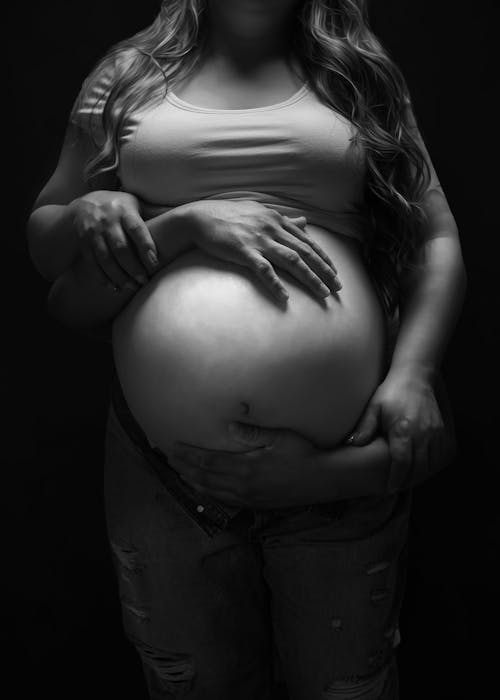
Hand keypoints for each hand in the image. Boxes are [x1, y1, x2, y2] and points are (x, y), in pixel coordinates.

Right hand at [69, 190, 159, 291]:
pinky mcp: (84, 243)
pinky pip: (93, 263)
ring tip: (131, 288)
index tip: (154, 264)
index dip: (146, 246)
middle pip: (120, 248)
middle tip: (144, 281)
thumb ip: (154, 213)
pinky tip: (114, 287)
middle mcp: (107, 220)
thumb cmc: (119, 207)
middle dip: (133, 267)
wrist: (84, 205)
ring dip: (119, 276)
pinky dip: (103, 277)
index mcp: (124, 210)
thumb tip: (185, 216)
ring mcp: (93, 232)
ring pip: (106, 258)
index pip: (136, 229)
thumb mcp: (135, 204)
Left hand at [166, 422, 323, 508]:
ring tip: (179, 474)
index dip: (189, 455)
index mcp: (247, 467)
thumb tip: (229, 426)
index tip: (174, 447)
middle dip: (185, 468)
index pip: (209, 461)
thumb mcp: (280, 438)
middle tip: (168, 460)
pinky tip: (203, 490)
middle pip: (205, 477)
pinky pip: (225, 500)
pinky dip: (209, 495)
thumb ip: (253, 433)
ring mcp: (249, 497)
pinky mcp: (256, 505)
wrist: (323, 481)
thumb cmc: (304, 454)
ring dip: (193, 482)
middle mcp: (243, 485)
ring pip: (213, 491)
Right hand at [185, 199, 341, 301]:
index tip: (335, 271)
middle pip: (305, 252)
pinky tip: (286, 297)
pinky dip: (276, 284)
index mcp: (277, 219)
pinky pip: (264, 270)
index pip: (307, 240)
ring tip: (323, 293)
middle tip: (338, 287)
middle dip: (324, 270)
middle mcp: (272, 228)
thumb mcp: (259, 213)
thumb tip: (304, 222)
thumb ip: (283, 220)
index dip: (323, 257)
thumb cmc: (228, 216)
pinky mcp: (243, 251)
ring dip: (310, 278)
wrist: (200, 217)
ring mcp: (258, 239)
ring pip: (292, 260)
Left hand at [345, 370, 452, 490]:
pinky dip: (434, 465)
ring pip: (432, 464)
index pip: (402, 463)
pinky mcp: (443, 430)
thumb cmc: (391, 391)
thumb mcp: (374, 407)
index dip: (396, 480)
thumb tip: (352, 444)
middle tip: (396, 488)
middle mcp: (423, 433)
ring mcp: (436, 432)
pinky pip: (443, 455)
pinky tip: (424, 468)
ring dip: (421, 475)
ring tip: (408, 480)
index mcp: (403, 430)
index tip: (389, 489)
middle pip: (419, 468)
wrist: (415, 376)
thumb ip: (364, 427)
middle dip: (407, 481)